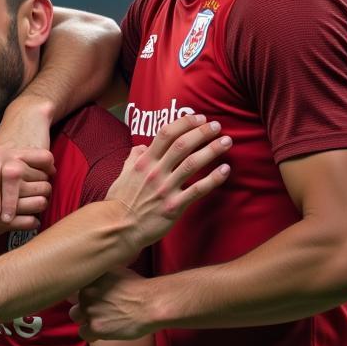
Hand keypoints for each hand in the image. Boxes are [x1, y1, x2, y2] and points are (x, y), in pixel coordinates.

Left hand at [0, 99, 55, 221]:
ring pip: (23, 176)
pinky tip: (49, 179)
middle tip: (8, 218)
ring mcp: (19, 151)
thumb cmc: (7, 149)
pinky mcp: (35, 147)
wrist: (24, 119)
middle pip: (5, 180)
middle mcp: (2, 154)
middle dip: (7, 202)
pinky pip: (43, 163)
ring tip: (36, 203)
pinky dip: (47, 174)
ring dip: (31, 193)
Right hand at [0, 148, 51, 240]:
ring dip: (41, 206)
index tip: (45, 174)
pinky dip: (32, 222)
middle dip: (44, 189)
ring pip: (41, 202)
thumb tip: (30, 161)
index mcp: (0, 160)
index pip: (42, 158)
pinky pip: (32, 221)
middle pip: (43, 182)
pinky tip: (27, 220)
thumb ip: (6, 163)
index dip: (47, 168)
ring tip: (34, 207)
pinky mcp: (5, 222)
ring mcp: (5, 200)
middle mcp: (4, 177)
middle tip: (38, 194)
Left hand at [70, 268, 152, 341]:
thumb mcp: (117, 271)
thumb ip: (102, 275)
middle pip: (74, 301)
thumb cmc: (140, 287)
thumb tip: (98, 274)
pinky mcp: (95, 327)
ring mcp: (89, 310)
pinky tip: (102, 333)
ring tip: (100, 322)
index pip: (75, 287)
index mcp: (90, 278)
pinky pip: (84, 333)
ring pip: (75, 317)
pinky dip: (92, 335)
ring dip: (85, 320)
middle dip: (84, 307)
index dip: (85, 294)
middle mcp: (86, 292)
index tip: (93, 298)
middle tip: (98, 311)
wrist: (150, 304)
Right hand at [107, 113, 230, 247]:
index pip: (165, 134)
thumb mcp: (122, 174)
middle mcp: (155, 172)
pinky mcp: (174, 206)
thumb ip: (133, 158)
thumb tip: (141, 147)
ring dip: (212, 150)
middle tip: (217, 126)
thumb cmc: (120, 202)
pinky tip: (225, 170)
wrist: (119, 228)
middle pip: (182, 145)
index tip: (198, 118)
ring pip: (192, 164)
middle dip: (202, 132)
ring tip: (227, 142)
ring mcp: (165, 189)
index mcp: (143, 162)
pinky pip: (197, 190)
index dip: (184, 123)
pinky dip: (213, 179)